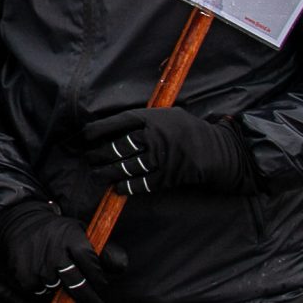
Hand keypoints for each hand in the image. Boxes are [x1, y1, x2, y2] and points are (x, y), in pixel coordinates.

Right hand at [0, 202, 123, 302]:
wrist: (22, 222)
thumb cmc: (58, 231)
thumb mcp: (81, 232)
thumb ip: (102, 250)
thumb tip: (121, 268)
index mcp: (71, 238)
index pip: (90, 263)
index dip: (98, 277)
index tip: (101, 284)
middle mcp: (55, 251)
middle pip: (76, 282)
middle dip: (87, 295)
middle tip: (93, 300)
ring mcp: (39, 263)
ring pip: (57, 287)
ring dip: (61, 287)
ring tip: (59, 276)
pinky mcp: (24, 273)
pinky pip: (39, 290)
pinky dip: (42, 287)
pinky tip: (43, 274)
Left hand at [83, 107, 253, 196]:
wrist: (216, 151)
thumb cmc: (189, 130)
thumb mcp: (169, 114)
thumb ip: (146, 119)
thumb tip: (118, 125)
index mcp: (154, 118)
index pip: (120, 121)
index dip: (100, 128)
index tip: (86, 134)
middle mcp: (155, 137)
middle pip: (119, 146)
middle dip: (100, 153)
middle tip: (89, 157)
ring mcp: (160, 158)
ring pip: (126, 166)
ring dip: (108, 171)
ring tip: (97, 173)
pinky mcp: (166, 177)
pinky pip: (141, 183)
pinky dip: (126, 186)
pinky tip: (116, 187)